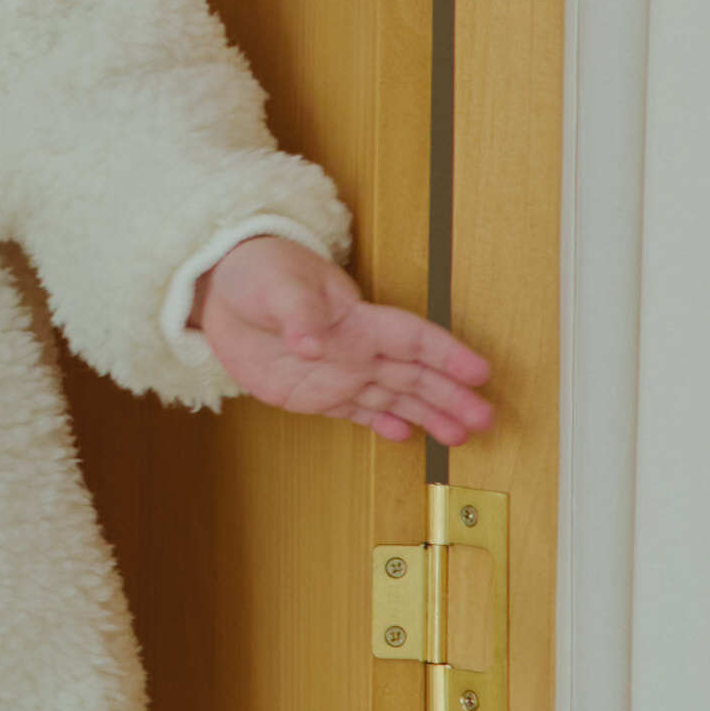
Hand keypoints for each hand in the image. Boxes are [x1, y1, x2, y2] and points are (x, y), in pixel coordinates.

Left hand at [194, 235, 495, 446]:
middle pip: (415, 374)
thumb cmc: (258, 273)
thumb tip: (310, 342)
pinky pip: (358, 411)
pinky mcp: (316, 393)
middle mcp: (356, 350)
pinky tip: (407, 436)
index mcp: (355, 319)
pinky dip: (383, 423)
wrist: (224, 292)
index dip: (446, 354)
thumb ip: (297, 314)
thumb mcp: (276, 285)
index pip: (411, 338)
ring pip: (395, 397)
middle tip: (486, 418)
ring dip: (429, 416)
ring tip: (461, 437)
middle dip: (451, 396)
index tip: (479, 371)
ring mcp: (339, 373)